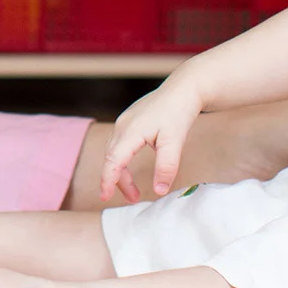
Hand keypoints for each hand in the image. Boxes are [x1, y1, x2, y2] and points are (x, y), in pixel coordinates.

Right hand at [100, 76, 204, 203]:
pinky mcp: (130, 121)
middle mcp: (122, 126)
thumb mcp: (175, 141)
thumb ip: (166, 166)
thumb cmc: (178, 112)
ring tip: (134, 190)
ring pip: (114, 152)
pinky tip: (132, 167)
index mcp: (130, 131)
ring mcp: (125, 122)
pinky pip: (119, 145)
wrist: (183, 89)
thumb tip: (158, 190)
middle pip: (111, 158)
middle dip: (118, 181)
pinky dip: (122, 160)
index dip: (107, 180)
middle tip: (133, 199)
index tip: (104, 197)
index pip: (113, 160)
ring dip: (120, 172)